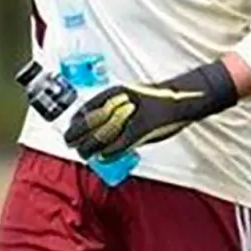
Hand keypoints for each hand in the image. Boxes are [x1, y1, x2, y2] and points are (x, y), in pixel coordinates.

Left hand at [64, 62, 238, 160]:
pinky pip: (119, 145)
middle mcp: (118, 102)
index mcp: (113, 94)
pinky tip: (102, 157)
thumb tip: (96, 125)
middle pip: (88, 122)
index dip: (76, 122)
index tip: (71, 130)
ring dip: (90, 146)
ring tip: (83, 152)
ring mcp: (129, 117)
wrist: (179, 99)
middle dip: (77, 134)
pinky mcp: (140, 130)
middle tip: (71, 142)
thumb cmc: (155, 102)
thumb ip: (115, 113)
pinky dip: (109, 153)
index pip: (86, 109)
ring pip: (101, 136)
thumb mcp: (130, 102)